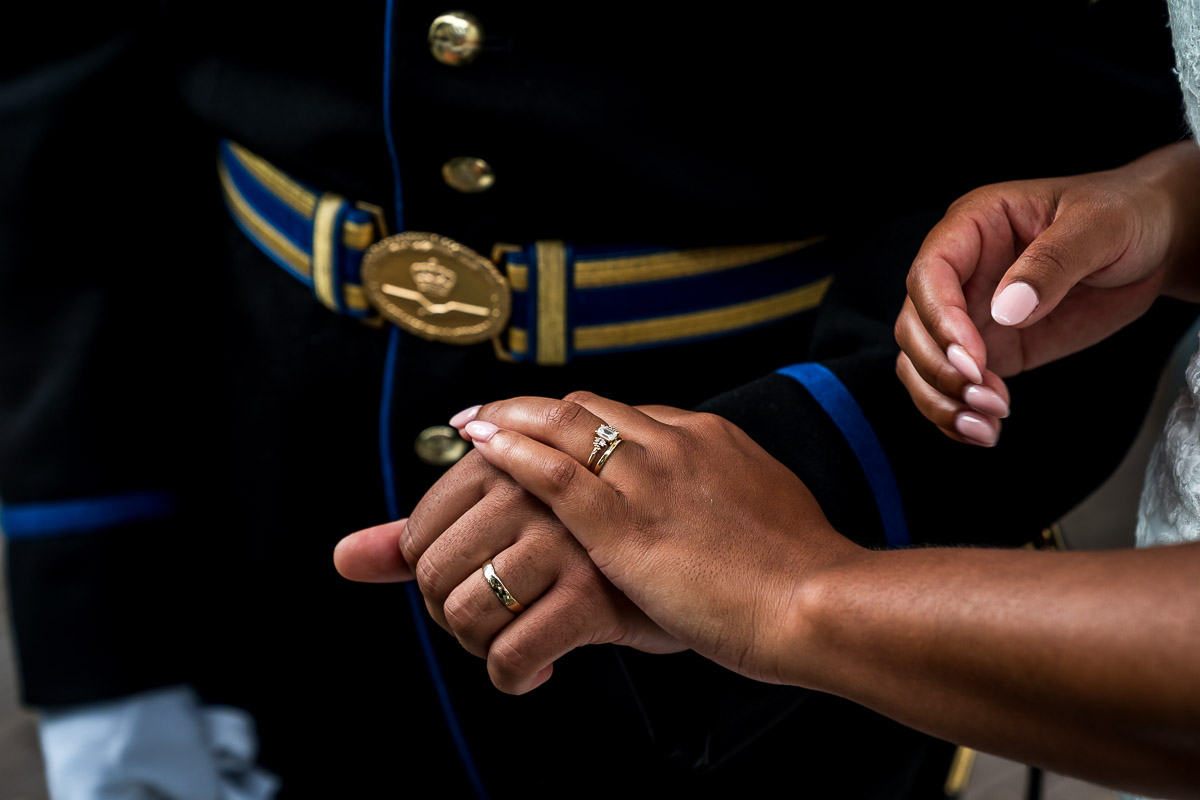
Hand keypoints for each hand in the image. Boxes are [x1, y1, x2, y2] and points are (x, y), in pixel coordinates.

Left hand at [334, 448, 681, 694]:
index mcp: (512, 461)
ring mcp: (564, 541)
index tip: (469, 582)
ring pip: (468, 617)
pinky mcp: (591, 596)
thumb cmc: (604, 545)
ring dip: (482, 648)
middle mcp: (533, 491)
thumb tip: (344, 557)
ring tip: (514, 641)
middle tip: (490, 621)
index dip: (433, 574)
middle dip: (453, 615)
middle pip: (436, 577)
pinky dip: (512, 678)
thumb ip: (428, 531)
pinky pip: (512, 656)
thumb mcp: (516, 522)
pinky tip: (536, 671)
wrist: (710, 565)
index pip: (420, 532)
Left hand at [454, 391, 862, 685]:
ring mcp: (647, 479)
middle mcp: (673, 443)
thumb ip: (725, 494)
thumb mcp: (763, 509)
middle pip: (586, 408)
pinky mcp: (624, 525)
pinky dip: (513, 453)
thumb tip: (708, 503)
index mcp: (708, 438)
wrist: (816, 599)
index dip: (578, 419)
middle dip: (532, 408)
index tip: (548, 426)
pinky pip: (554, 474)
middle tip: (492, 412)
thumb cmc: (798, 571)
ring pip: (561, 426)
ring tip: (470, 422)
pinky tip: (483, 445)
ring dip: (508, 419)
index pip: (626, 415)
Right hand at [895, 142, 1199, 445]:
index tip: (972, 358)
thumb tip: (1006, 309)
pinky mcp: (988, 349)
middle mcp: (960, 273)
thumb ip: (1052, 262)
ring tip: (985, 426)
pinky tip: (983, 432)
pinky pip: (951, 385)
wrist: (1151, 243)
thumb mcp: (1097, 226)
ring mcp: (969, 314)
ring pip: (920, 362)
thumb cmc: (1122, 216)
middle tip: (985, 396)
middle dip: (940, 370)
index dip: (941, 320)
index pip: (930, 274)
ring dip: (942, 400)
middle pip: (914, 326)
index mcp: (973, 227)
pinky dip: (956, 414)